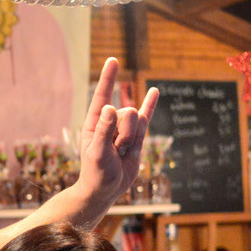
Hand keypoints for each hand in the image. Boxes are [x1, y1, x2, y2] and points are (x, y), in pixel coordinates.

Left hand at [69, 57, 158, 224]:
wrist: (106, 190)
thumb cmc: (96, 173)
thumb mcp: (98, 153)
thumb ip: (105, 130)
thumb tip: (110, 107)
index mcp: (95, 122)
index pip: (102, 96)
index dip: (108, 78)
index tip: (113, 60)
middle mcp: (109, 122)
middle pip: (126, 112)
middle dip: (125, 132)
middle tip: (117, 150)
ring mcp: (124, 128)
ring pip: (137, 121)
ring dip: (132, 139)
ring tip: (122, 153)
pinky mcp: (136, 137)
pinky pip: (146, 119)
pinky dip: (150, 105)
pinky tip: (155, 91)